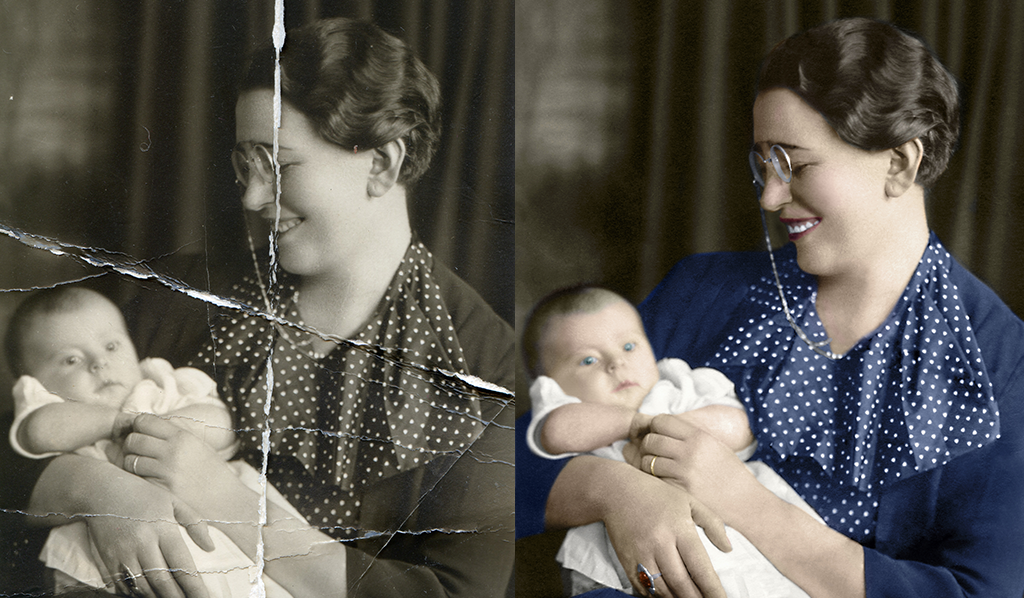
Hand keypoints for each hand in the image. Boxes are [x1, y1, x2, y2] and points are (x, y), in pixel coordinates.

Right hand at [82, 465, 213, 597]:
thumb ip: (194, 524)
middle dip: (178, 597)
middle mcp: (143, 544)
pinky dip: (137, 593)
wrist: (100, 491)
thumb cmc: (142, 495)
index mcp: (163, 529)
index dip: (195, 586)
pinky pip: (124, 585)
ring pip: (144, 587)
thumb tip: (211, 547)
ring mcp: (123, 554)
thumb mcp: (172, 501)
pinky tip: (149, 594)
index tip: (205, 597)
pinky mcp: (108, 560)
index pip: (182, 565)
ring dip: (159, 597)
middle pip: (164, 582)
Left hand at [122, 413, 237, 509]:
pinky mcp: (161, 490)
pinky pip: (138, 479)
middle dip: (132, 444)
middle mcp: (172, 451)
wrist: (226, 500)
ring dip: (132, 463)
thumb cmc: (212, 472)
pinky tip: (149, 480)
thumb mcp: (198, 445)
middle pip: (134, 440)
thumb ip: (174, 434)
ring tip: (143, 467)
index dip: (138, 426)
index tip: (142, 432)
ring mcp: (166, 472)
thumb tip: (145, 424)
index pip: (144, 421)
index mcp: (183, 436)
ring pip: (131, 461)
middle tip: (139, 451)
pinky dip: (139, 479)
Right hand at [603, 466, 731, 597]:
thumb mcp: (688, 501)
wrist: (615, 491)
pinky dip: (657, 596)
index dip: (713, 589)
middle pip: (682, 584)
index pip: (700, 568)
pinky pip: (644, 588)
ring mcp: (641, 554)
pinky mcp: (627, 561)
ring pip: (663, 590)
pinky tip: (669, 596)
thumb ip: (712, 523)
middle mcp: (660, 544)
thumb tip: (728, 549)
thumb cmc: (656, 494)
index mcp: (679, 529)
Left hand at [626, 414, 757, 523]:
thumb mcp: (713, 445)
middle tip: (653, 452)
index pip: (661, 421)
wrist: (745, 501)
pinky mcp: (680, 490)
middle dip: (648, 445)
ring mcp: (683, 472)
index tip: (658, 434)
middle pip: (651, 440)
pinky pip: (655, 480)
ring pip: (648, 461)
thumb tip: (660, 427)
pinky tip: (664, 481)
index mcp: (699, 436)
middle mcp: (689, 451)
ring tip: (657, 468)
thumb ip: (689, 436)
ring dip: (648, 464)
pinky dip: (655, 480)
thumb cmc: (730, 473)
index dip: (655, 427)